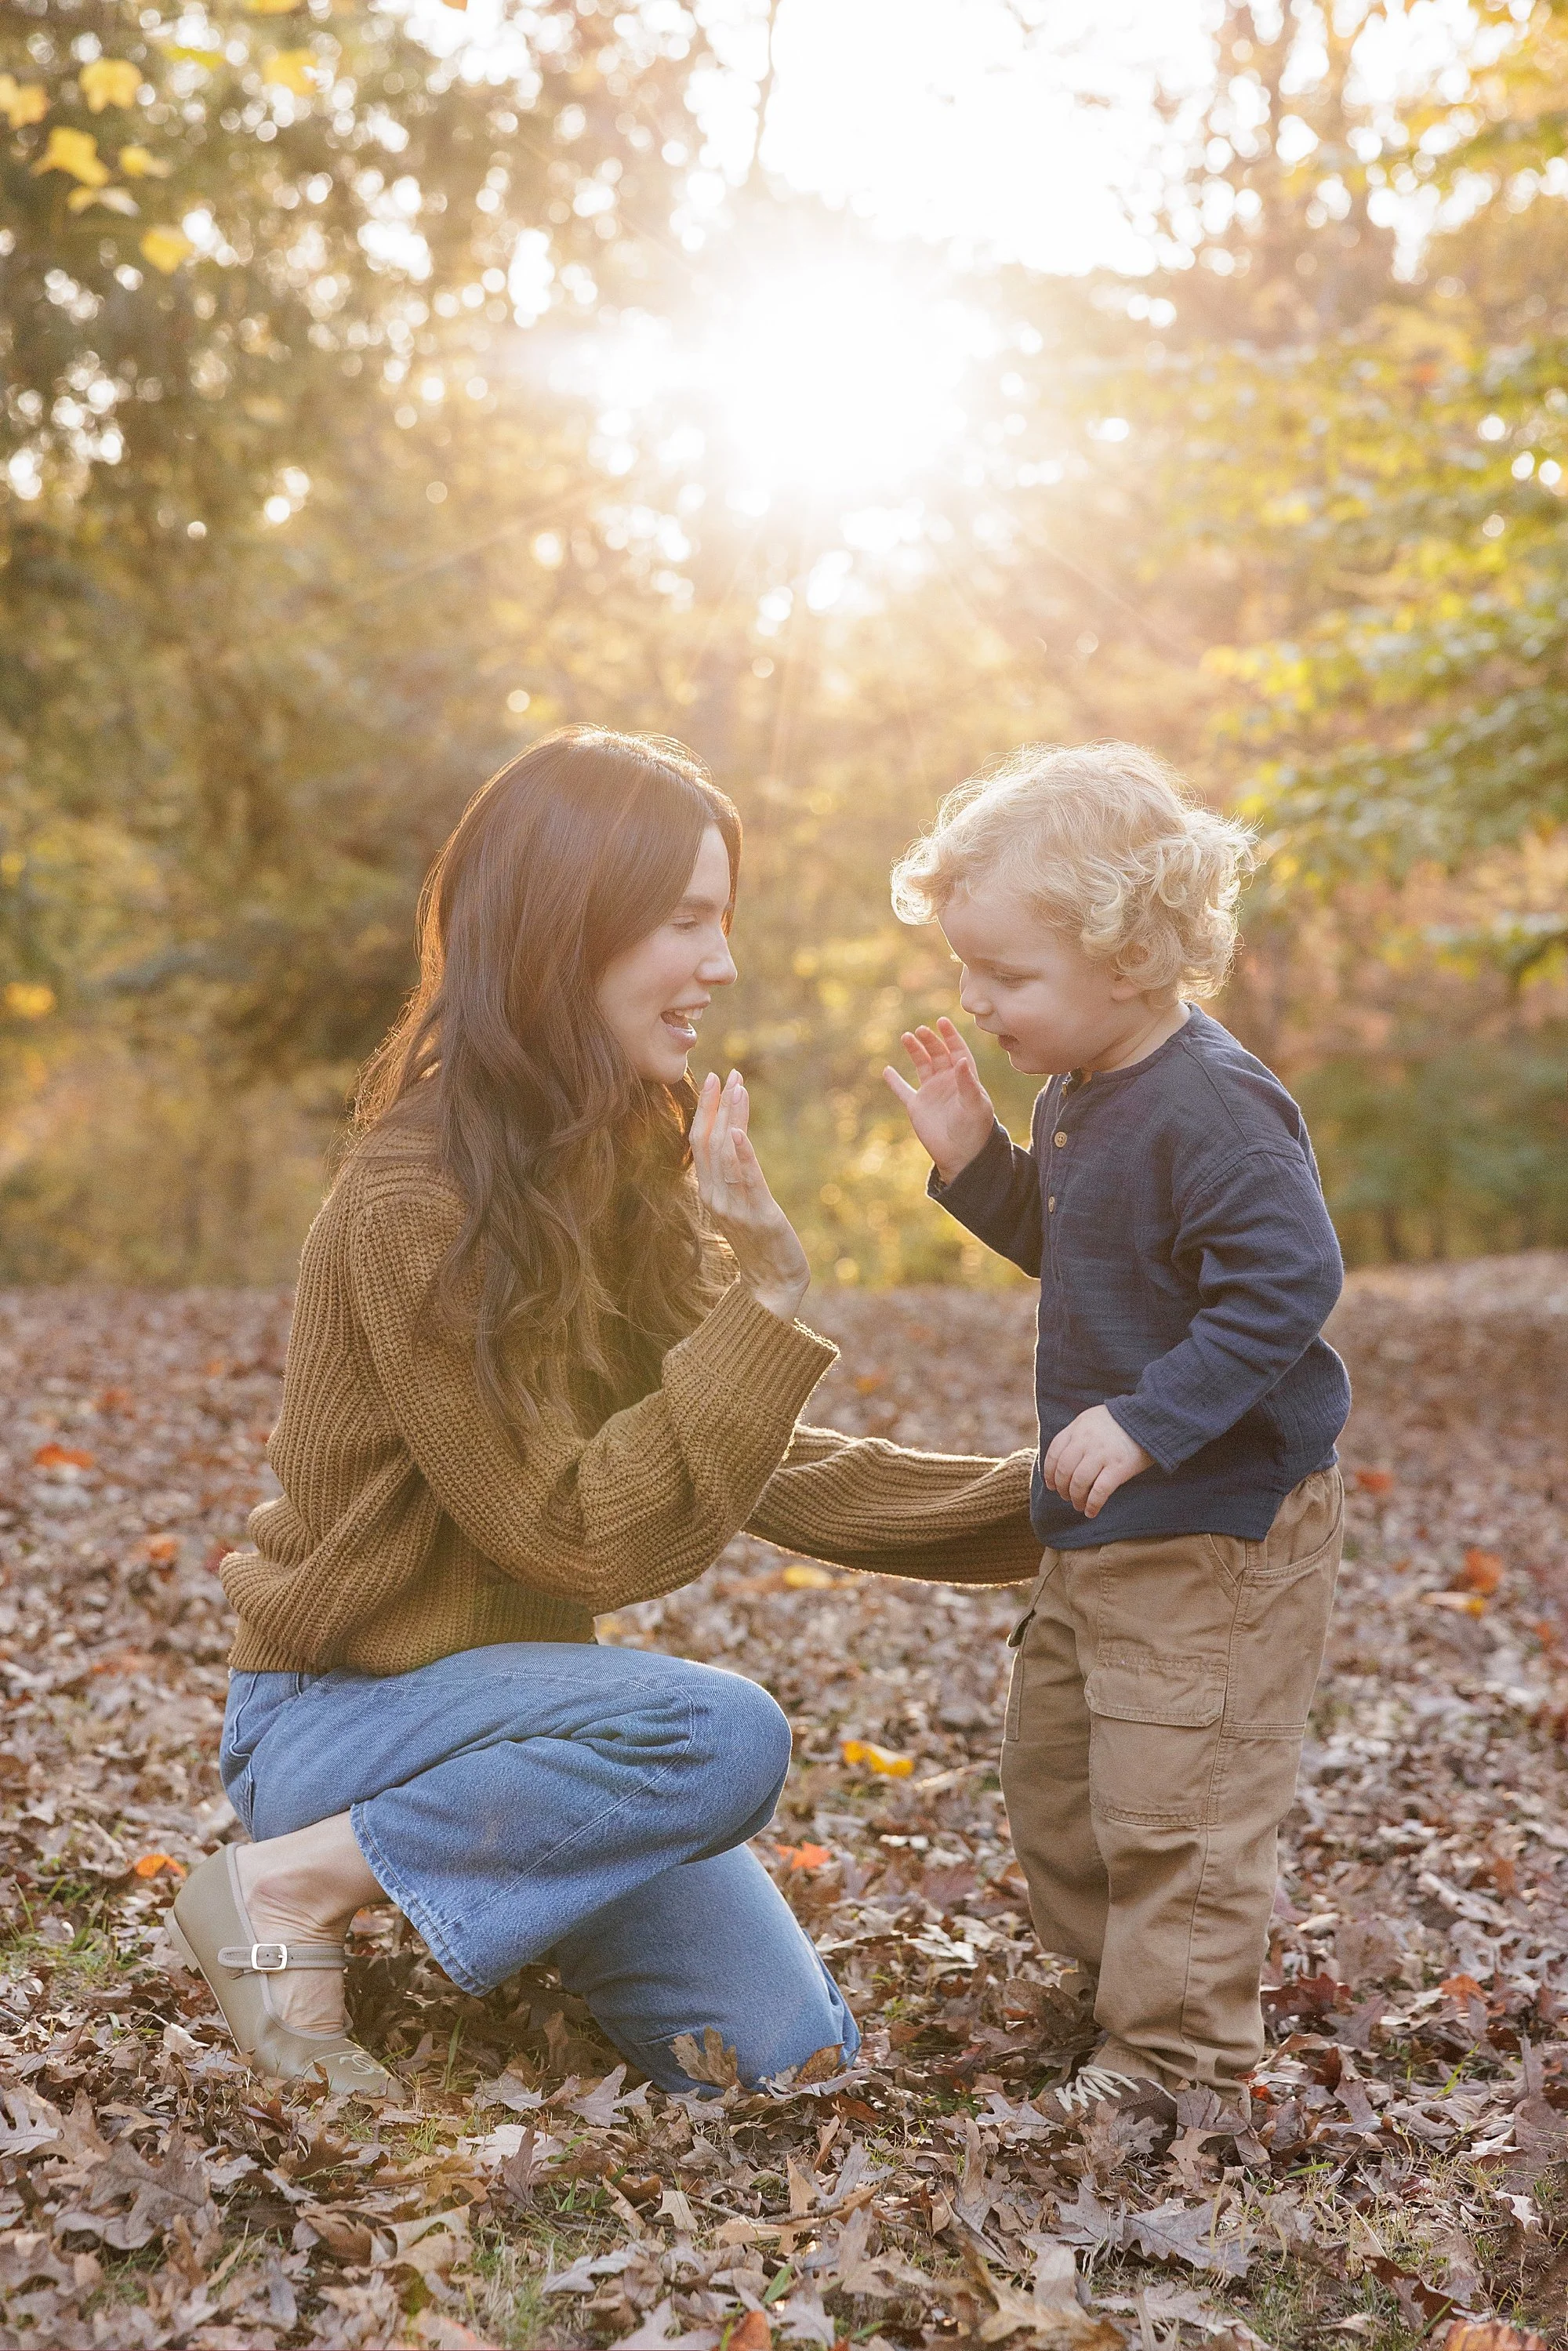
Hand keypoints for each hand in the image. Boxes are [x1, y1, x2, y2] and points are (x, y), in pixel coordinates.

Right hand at [691, 1070, 809, 1323]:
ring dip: (732, 1118)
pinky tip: (741, 1131)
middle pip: (710, 1142)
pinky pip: (747, 1181)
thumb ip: (734, 1176)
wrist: (771, 1286)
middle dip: (716, 1105)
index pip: (701, 1142)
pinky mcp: (759, 1216)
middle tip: (724, 1073)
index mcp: (709, 1192)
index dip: (704, 1109)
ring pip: (727, 1154)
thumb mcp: (741, 1204)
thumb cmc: (759, 1244)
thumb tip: (734, 1140)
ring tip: (738, 1087)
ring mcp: (735, 1207)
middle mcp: (716, 1197)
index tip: (712, 1079)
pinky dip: (742, 1155)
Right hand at [881, 1018, 996, 1184]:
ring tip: (906, 1037)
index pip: (958, 1051)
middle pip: (938, 1054)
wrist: (962, 1155)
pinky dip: (894, 1081)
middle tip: (921, 1030)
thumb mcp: (975, 1105)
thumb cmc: (975, 1129)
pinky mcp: (917, 1106)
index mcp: (965, 1078)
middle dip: (930, 1041)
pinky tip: (886, 1070)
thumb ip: (968, 1082)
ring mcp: (931, 1093)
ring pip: (921, 1065)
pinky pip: (903, 1090)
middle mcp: (948, 1081)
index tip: (942, 1021)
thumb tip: (961, 1059)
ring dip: (915, 1051)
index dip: (951, 1036)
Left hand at [1042, 1405, 1152, 1518]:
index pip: (1054, 1453)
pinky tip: (1091, 1512)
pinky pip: (1099, 1491)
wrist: (1150, 1417)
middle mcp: (1086, 1440)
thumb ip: (1078, 1434)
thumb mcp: (1093, 1418)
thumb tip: (1065, 1460)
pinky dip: (1092, 1504)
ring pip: (1078, 1483)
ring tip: (1078, 1505)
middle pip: (1064, 1470)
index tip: (1051, 1485)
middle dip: (1062, 1488)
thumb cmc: (1121, 1420)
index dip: (1049, 1473)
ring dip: (1075, 1498)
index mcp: (1077, 1427)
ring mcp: (1102, 1454)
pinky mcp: (1119, 1467)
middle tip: (1066, 1497)